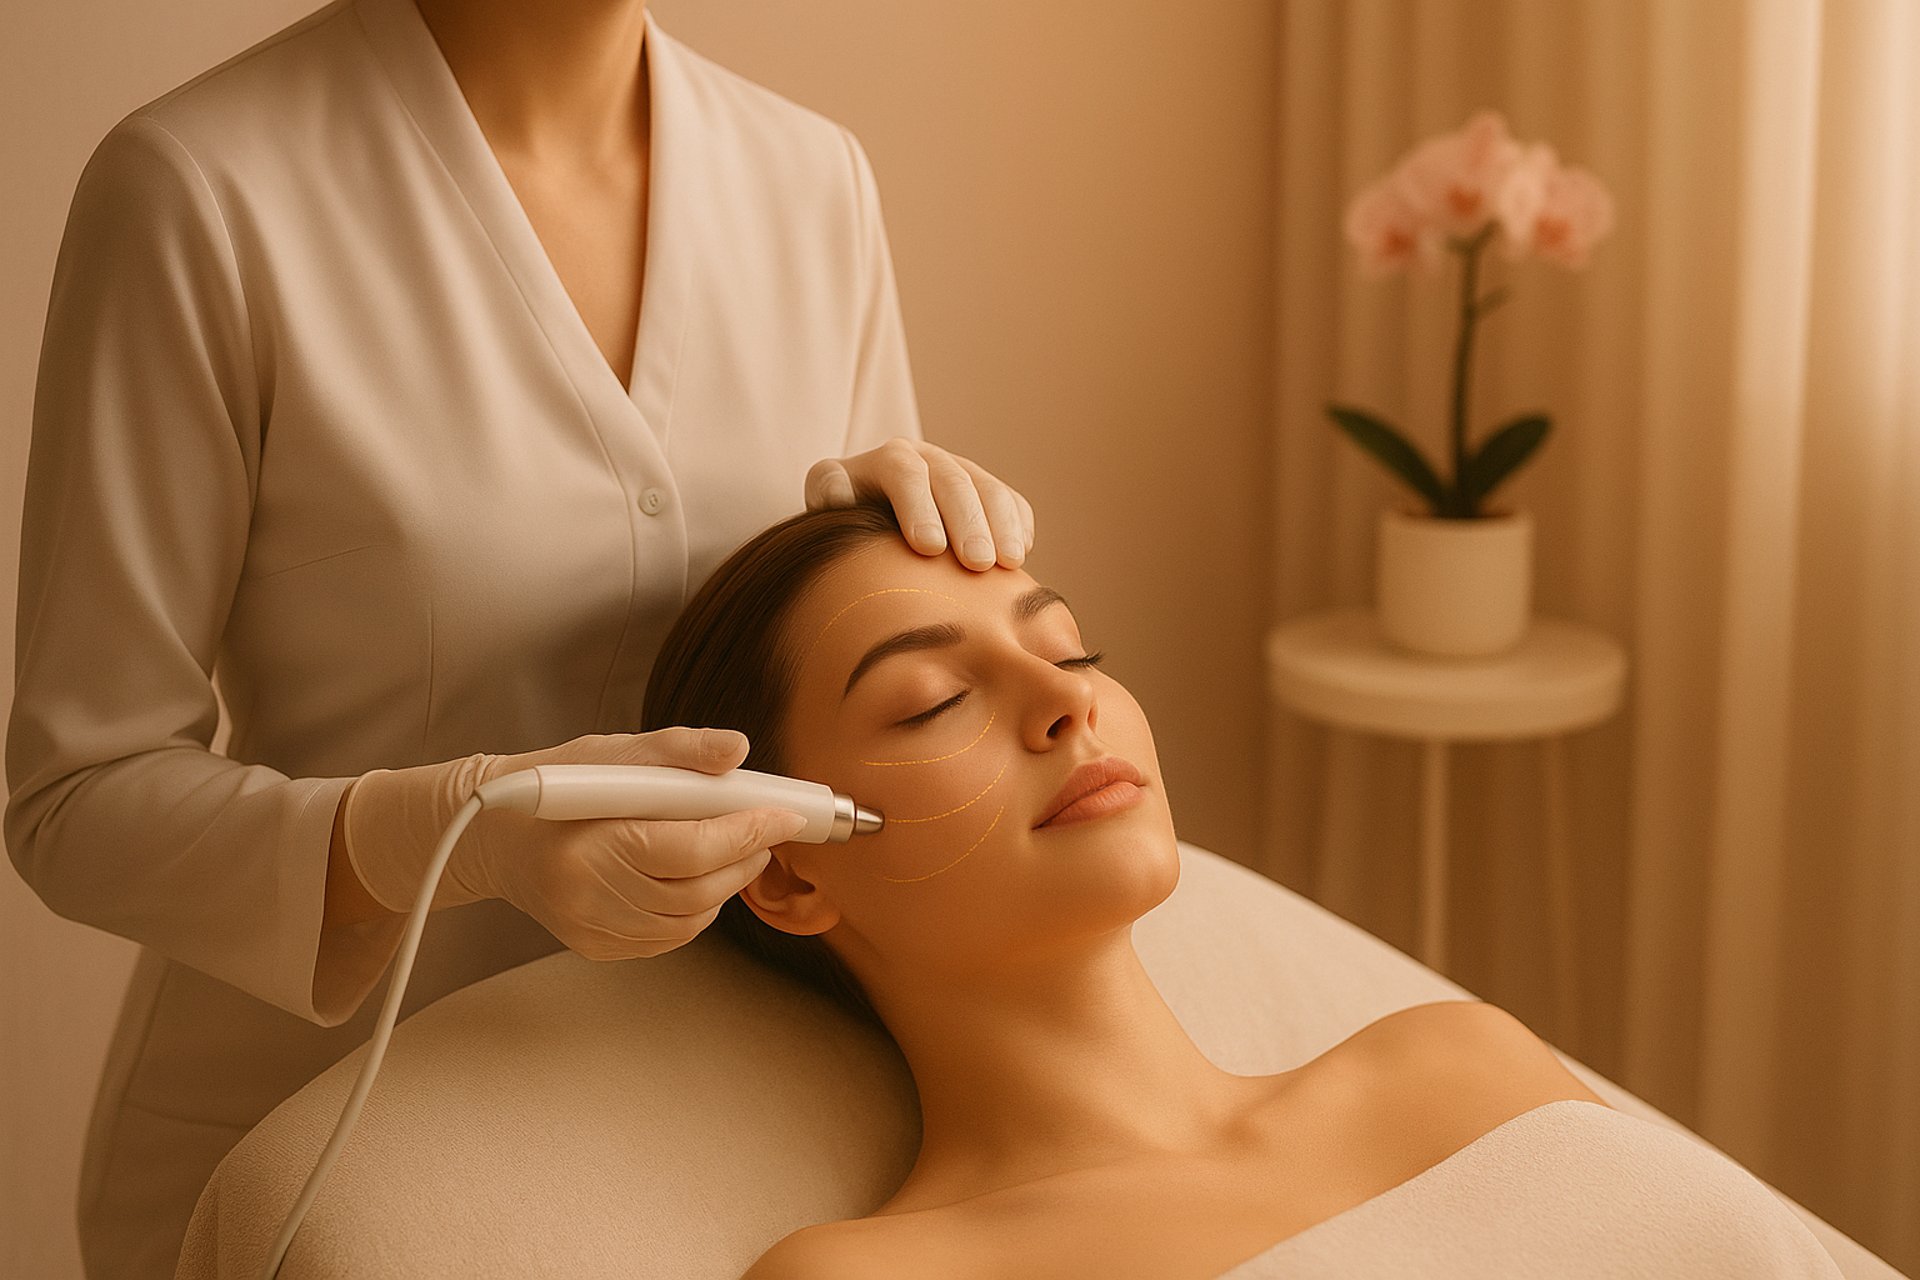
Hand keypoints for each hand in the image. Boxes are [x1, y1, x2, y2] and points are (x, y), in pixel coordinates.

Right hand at [340, 728, 807, 960]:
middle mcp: (587, 896)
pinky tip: (704, 882)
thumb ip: (676, 750)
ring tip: (742, 851)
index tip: (784, 815)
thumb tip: (738, 748)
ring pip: (689, 919)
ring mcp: (590, 928)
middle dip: (746, 858)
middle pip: (696, 889)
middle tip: (770, 830)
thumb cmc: (556, 783)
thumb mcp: (610, 752)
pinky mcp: (594, 946)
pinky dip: (698, 911)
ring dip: (728, 886)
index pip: (690, 849)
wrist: (491, 834)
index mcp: (590, 844)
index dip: (746, 833)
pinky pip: (667, 937)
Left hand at [804, 437, 1034, 570]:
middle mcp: (929, 458)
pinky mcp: (987, 492)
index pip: (905, 472)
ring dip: (1002, 525)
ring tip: (1008, 563)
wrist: (872, 516)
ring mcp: (962, 472)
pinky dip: (1019, 525)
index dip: (919, 507)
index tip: (929, 548)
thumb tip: (840, 494)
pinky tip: (1018, 555)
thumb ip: (828, 493)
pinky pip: (1012, 502)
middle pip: (954, 481)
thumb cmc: (847, 519)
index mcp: (887, 459)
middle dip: (969, 522)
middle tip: (977, 563)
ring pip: (990, 490)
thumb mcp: (827, 502)